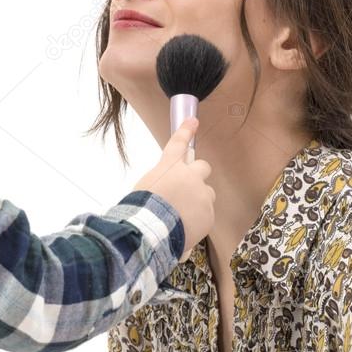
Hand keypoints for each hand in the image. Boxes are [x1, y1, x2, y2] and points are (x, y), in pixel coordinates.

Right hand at [132, 118, 214, 259]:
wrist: (153, 230)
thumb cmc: (142, 207)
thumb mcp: (146, 186)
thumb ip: (161, 181)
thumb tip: (169, 187)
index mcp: (170, 167)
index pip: (179, 143)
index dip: (186, 130)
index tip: (193, 121)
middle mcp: (189, 176)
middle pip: (203, 166)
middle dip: (198, 174)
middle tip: (189, 188)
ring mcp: (202, 194)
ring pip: (207, 192)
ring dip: (199, 199)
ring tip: (184, 214)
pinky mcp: (209, 213)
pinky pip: (207, 213)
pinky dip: (199, 219)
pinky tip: (186, 226)